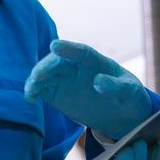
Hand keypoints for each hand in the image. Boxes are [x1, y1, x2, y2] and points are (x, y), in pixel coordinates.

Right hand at [24, 40, 153, 140]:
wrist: (121, 114)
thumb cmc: (128, 96)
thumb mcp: (130, 91)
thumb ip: (115, 86)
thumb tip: (98, 82)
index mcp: (95, 61)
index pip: (80, 51)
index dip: (67, 48)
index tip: (55, 45)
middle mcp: (76, 67)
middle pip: (57, 62)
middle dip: (46, 66)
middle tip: (38, 75)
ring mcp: (64, 80)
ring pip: (46, 74)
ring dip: (36, 79)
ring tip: (31, 89)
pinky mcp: (56, 94)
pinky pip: (41, 89)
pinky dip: (33, 92)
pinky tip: (30, 98)